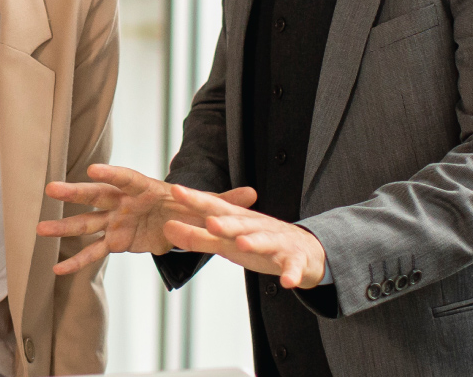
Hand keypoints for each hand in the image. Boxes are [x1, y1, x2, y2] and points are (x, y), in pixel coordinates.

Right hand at [36, 164, 257, 275]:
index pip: (127, 178)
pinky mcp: (114, 240)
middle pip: (97, 195)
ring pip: (87, 223)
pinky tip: (58, 270)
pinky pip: (94, 252)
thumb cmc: (187, 207)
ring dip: (64, 226)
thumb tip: (253, 193)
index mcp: (145, 189)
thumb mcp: (207, 207)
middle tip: (51, 189)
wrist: (177, 222)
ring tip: (40, 229)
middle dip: (75, 192)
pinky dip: (77, 262)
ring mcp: (115, 220)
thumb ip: (225, 201)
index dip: (112, 173)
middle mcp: (125, 201)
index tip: (93, 168)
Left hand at [162, 184, 328, 289]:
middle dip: (225, 222)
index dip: (195, 199)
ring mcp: (278, 242)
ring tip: (243, 243)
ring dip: (255, 241)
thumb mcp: (226, 242)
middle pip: (240, 223)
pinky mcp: (295, 260)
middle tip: (209, 221)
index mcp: (239, 220)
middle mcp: (257, 227)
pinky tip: (287, 282)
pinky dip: (291, 273)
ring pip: (266, 240)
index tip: (175, 190)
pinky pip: (293, 267)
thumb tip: (166, 229)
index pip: (214, 207)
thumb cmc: (258, 243)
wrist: (306, 251)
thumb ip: (197, 237)